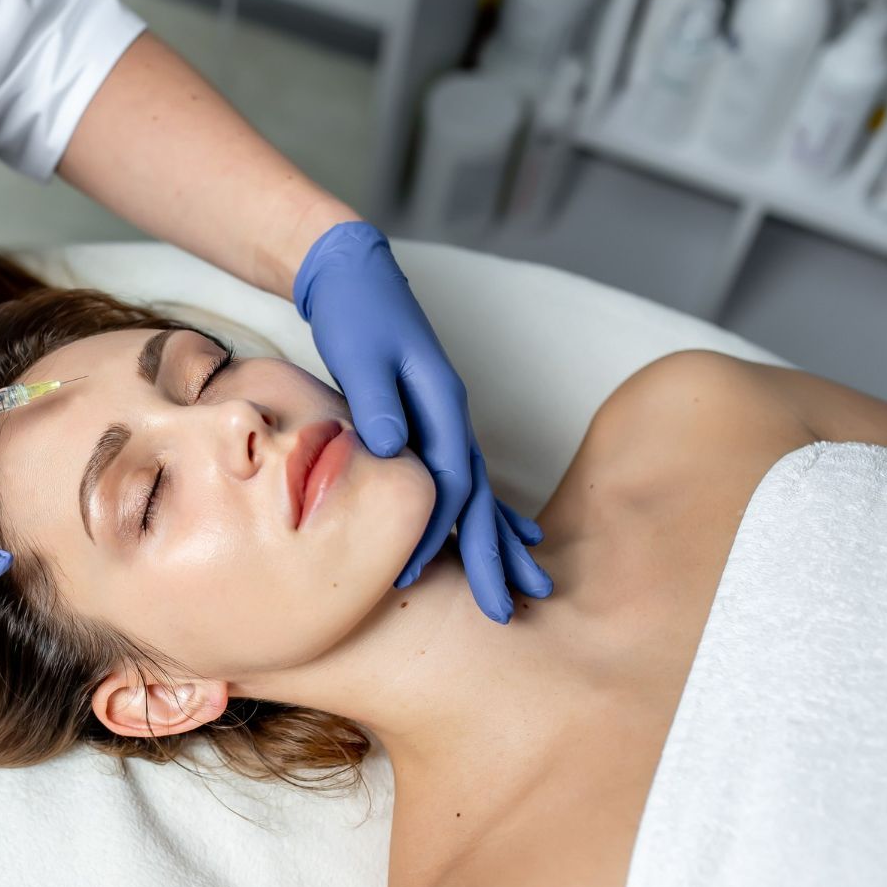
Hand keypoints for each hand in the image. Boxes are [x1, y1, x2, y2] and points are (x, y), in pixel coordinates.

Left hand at [292, 222, 551, 621]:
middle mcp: (452, 414)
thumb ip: (377, 401)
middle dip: (494, 554)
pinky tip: (508, 531)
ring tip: (532, 583)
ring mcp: (446, 418)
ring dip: (502, 538)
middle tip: (508, 608)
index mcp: (440, 403)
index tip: (414, 576)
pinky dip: (487, 508)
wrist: (354, 279)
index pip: (448, 483)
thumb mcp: (360, 352)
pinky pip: (466, 476)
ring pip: (481, 490)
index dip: (436, 533)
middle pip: (480, 496)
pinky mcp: (430, 420)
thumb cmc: (354, 315)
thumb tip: (394, 449)